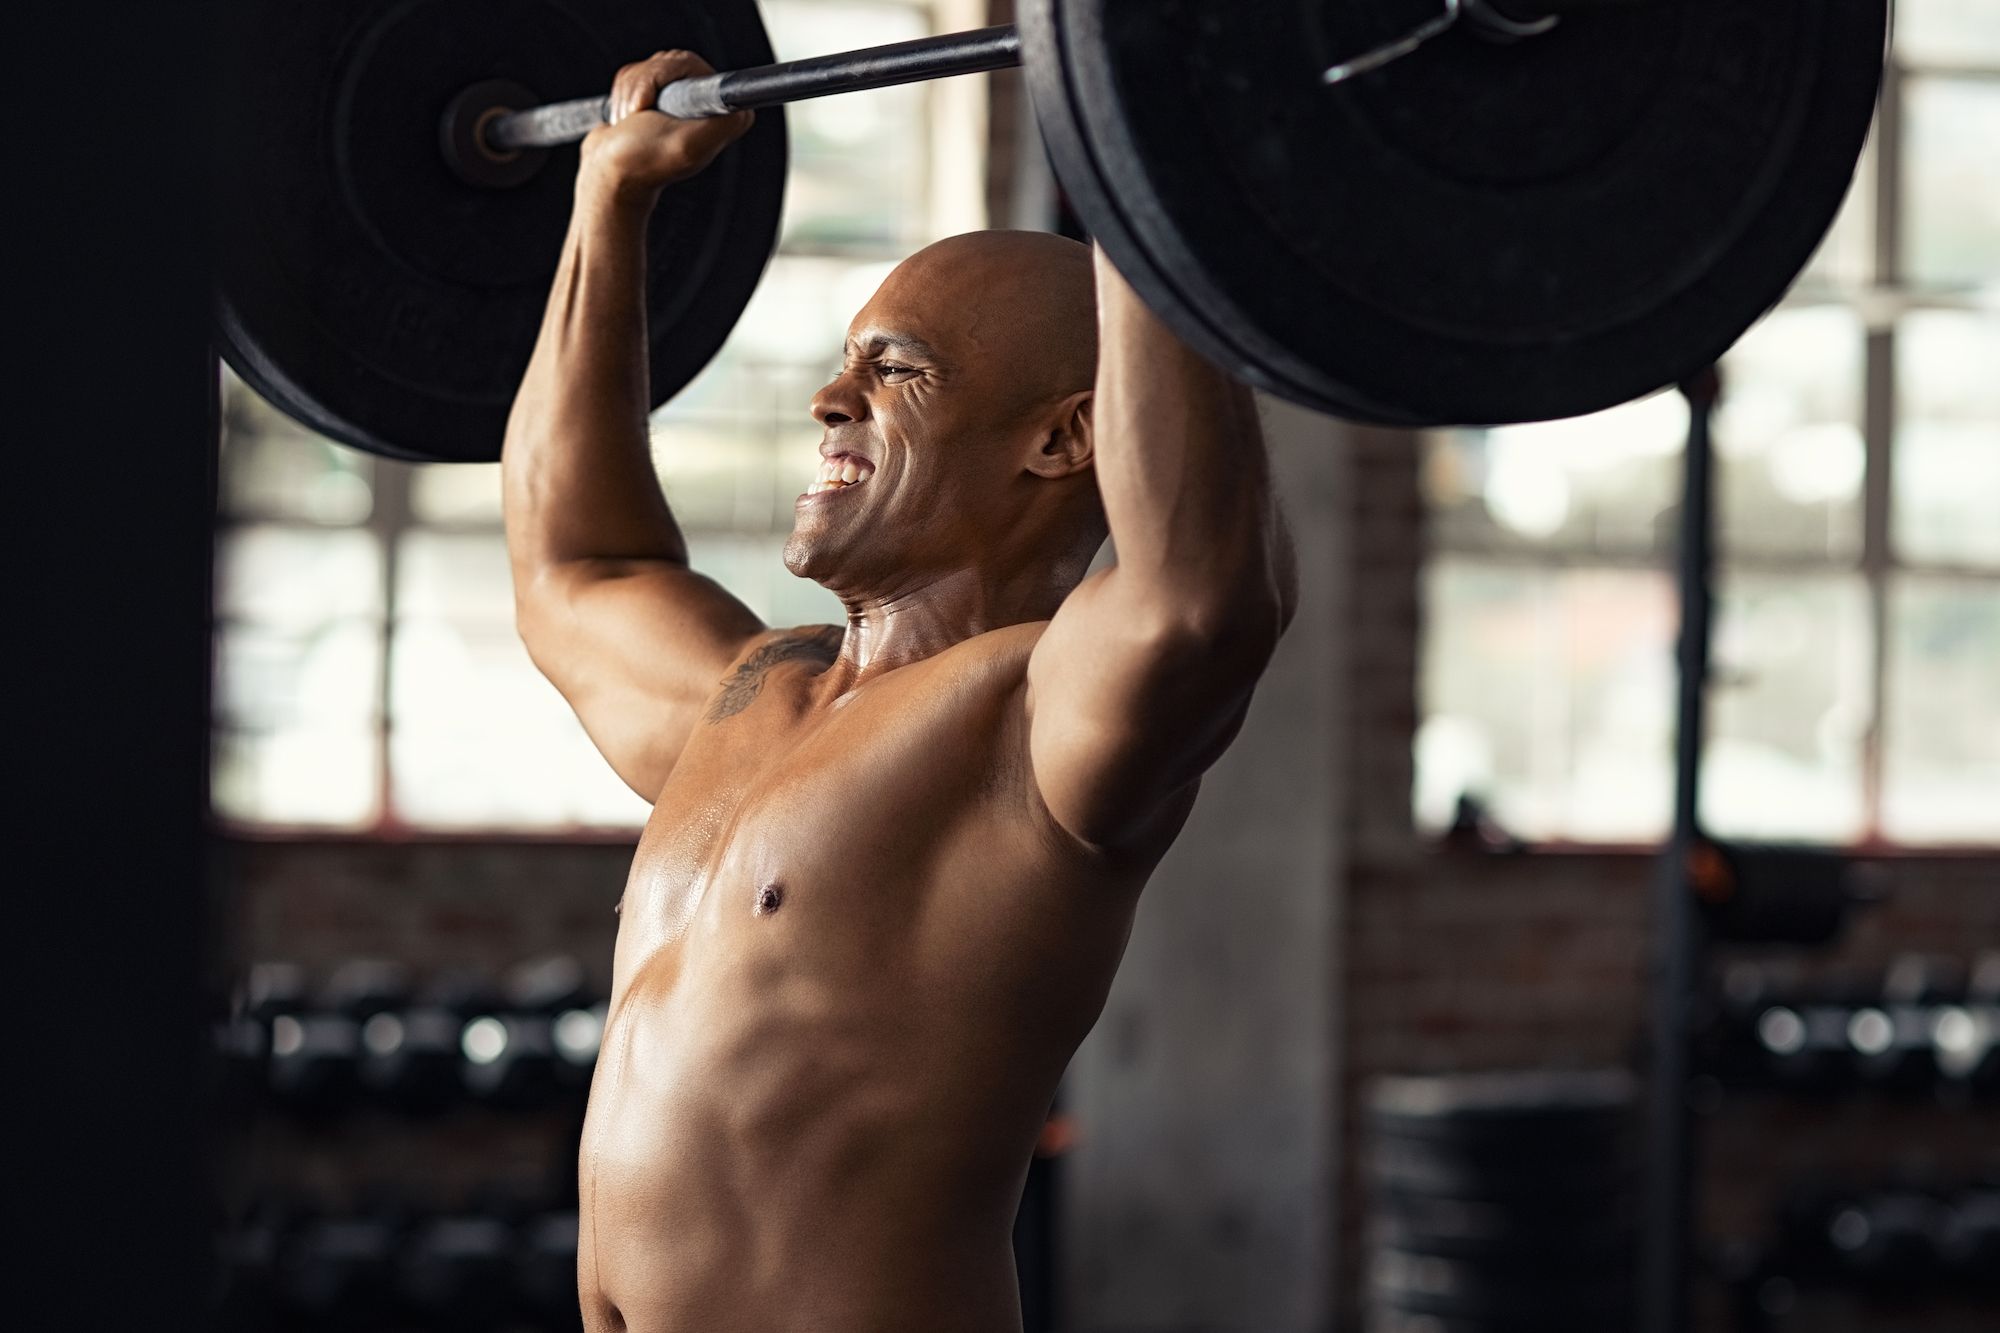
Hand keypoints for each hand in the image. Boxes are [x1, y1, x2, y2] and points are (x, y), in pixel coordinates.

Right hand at [578, 51, 754, 201]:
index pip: (689, 63)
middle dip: (643, 83)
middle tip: (638, 114)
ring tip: (632, 121)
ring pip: (650, 66)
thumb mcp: (688, 145)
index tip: (651, 105)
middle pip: (670, 60)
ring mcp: (684, 97)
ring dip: (630, 92)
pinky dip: (623, 93)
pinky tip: (628, 118)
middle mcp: (708, 104)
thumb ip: (721, 124)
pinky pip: (636, 74)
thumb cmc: (641, 160)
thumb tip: (740, 104)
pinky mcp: (661, 95)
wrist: (608, 168)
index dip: (662, 76)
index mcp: (724, 114)